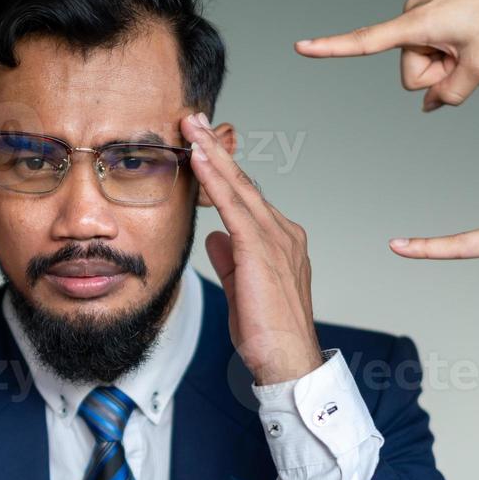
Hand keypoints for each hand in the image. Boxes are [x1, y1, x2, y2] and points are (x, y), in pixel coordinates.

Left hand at [180, 111, 321, 385]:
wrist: (287, 359)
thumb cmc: (268, 332)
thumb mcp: (242, 288)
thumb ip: (231, 259)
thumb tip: (214, 238)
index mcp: (281, 241)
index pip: (247, 198)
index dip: (224, 171)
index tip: (203, 147)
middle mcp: (284, 233)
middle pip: (245, 183)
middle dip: (217, 149)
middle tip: (194, 120)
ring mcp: (276, 239)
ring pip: (240, 188)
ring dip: (213, 155)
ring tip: (191, 129)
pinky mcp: (261, 250)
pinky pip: (234, 208)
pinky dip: (216, 182)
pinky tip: (200, 161)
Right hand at [295, 0, 478, 110]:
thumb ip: (451, 95)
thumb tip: (430, 105)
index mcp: (417, 23)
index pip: (365, 41)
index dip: (331, 48)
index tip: (300, 47)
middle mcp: (410, 16)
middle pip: (409, 74)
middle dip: (437, 74)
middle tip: (466, 54)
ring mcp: (419, 17)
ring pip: (420, 66)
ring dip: (445, 65)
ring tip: (470, 44)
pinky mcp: (428, 19)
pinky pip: (428, 52)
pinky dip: (446, 56)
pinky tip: (465, 41)